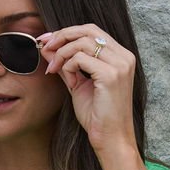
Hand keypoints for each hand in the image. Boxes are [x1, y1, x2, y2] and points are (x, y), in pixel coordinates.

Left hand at [36, 25, 138, 160]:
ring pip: (82, 42)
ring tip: (56, 71)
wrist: (110, 139)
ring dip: (62, 54)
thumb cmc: (97, 116)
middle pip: (88, 30)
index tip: (48, 40)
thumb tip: (47, 47)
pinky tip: (71, 83)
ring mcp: (120, 65)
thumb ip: (65, 64)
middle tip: (45, 47)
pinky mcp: (111, 75)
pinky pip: (80, 59)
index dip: (68, 31)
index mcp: (120, 56)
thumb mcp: (78, 84)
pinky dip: (68, 68)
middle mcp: (124, 56)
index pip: (92, 30)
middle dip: (62, 36)